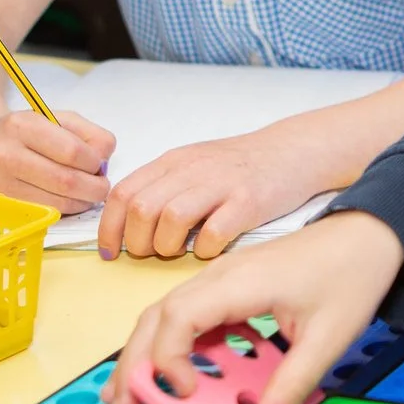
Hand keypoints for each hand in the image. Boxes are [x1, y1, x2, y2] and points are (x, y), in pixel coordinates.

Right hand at [0, 107, 113, 213]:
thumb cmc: (25, 133)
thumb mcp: (57, 119)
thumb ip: (89, 134)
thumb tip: (104, 160)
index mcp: (21, 125)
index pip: (72, 151)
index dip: (94, 162)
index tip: (98, 164)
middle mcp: (4, 154)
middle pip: (66, 181)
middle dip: (94, 188)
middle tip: (101, 186)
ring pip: (56, 204)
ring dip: (82, 203)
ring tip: (86, 194)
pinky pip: (43, 215)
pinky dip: (64, 211)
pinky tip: (67, 201)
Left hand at [99, 124, 339, 260]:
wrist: (293, 150)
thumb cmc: (241, 165)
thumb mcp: (194, 164)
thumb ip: (163, 186)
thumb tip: (127, 223)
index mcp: (173, 162)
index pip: (123, 193)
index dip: (109, 227)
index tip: (111, 251)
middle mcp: (192, 170)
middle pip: (142, 209)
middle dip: (138, 242)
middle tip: (151, 253)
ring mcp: (221, 184)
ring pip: (171, 219)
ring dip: (167, 246)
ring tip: (179, 251)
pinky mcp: (248, 202)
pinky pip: (214, 233)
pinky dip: (205, 250)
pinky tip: (210, 249)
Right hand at [106, 211, 403, 403]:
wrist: (369, 233)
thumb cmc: (349, 273)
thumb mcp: (328, 336)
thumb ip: (293, 383)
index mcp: (239, 282)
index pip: (178, 318)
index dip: (169, 359)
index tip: (186, 392)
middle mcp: (219, 277)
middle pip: (156, 318)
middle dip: (134, 365)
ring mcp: (220, 280)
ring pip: (165, 316)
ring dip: (145, 355)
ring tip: (131, 398)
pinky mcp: (229, 288)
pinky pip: (189, 316)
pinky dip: (173, 346)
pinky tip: (177, 376)